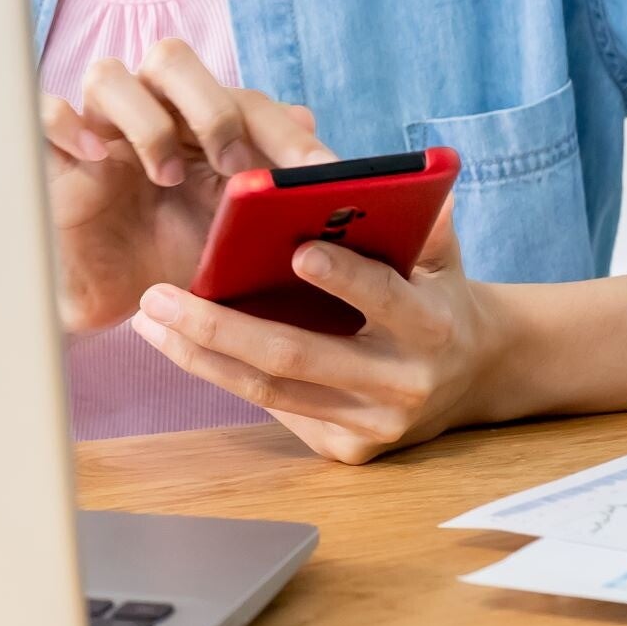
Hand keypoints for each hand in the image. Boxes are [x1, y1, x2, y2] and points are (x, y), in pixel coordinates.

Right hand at [41, 39, 329, 333]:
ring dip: (144, 119)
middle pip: (171, 58)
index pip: (243, 98)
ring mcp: (98, 132)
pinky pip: (45, 112)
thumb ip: (278, 201)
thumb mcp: (242, 240)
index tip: (318, 173)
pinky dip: (65, 122)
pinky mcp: (53, 158)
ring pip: (108, 74)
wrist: (120, 306)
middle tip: (232, 164)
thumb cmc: (183, 263)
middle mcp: (150, 114)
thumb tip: (321, 150)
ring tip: (165, 175)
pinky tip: (94, 157)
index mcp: (202, 126)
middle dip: (209, 105)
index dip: (282, 131)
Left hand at [128, 202, 510, 461]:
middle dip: (219, 326)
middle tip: (159, 296)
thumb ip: (414, 216)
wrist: (477, 375)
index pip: (384, 298)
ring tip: (149, 319)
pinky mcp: (349, 451)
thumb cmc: (438, 291)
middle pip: (297, 356)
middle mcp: (402, 384)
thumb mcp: (440, 251)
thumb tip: (370, 173)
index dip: (343, 277)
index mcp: (432, 325)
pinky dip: (224, 376)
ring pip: (271, 391)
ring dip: (200, 356)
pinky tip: (181, 345)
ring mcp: (374, 426)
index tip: (295, 249)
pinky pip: (276, 410)